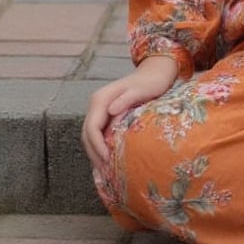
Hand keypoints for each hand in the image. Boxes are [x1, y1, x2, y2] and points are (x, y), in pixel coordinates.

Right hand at [81, 54, 177, 173]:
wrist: (155, 72)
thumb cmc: (151, 81)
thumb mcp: (141, 89)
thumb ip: (126, 99)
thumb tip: (110, 111)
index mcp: (101, 99)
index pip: (92, 127)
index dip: (97, 145)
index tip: (106, 160)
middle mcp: (97, 104)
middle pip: (87, 134)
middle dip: (94, 153)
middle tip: (104, 171)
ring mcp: (100, 109)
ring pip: (90, 135)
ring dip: (95, 152)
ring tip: (104, 170)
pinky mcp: (106, 114)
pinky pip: (98, 133)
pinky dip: (100, 147)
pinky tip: (107, 158)